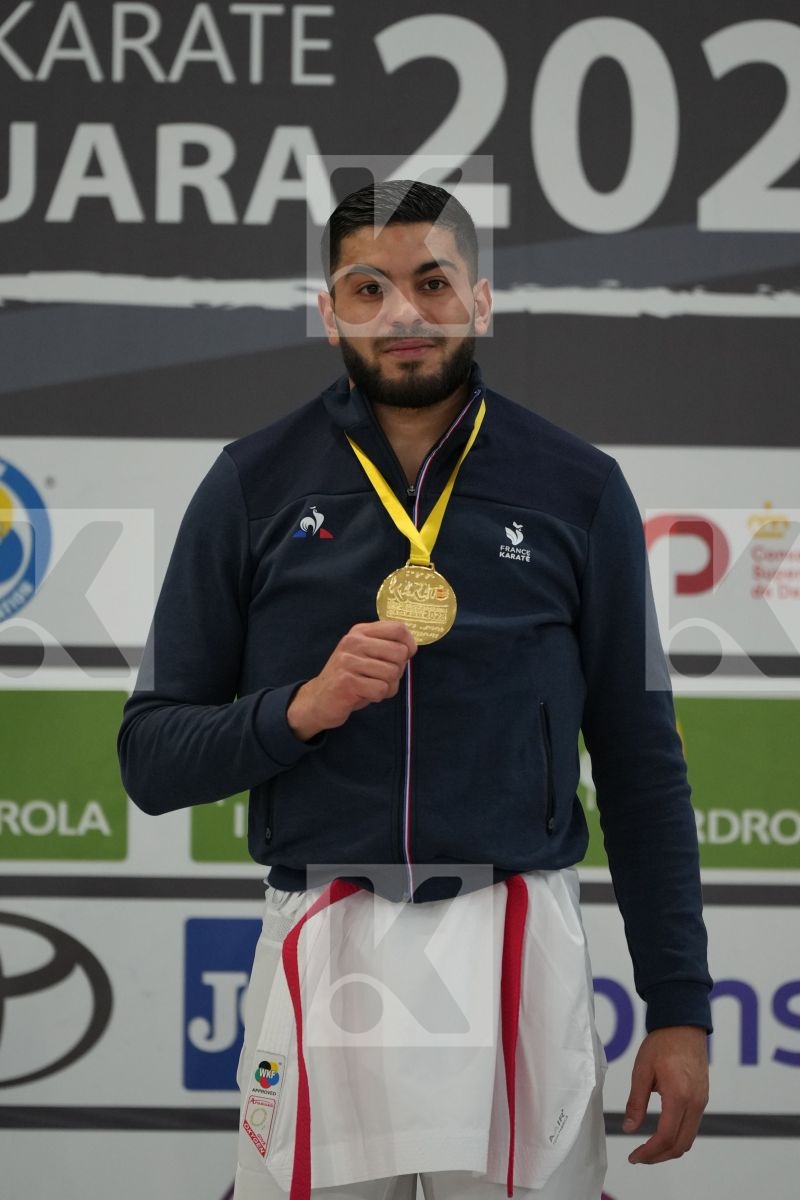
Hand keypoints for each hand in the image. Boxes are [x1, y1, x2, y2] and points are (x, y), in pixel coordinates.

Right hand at [287, 620, 416, 740]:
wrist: (319, 699)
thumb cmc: (351, 678)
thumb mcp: (366, 654)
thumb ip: (386, 647)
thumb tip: (410, 649)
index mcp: (360, 631)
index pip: (398, 628)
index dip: (409, 645)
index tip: (404, 657)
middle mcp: (353, 642)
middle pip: (399, 653)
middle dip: (397, 671)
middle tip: (381, 677)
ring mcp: (348, 660)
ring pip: (392, 673)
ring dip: (387, 686)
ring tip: (370, 686)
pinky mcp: (346, 681)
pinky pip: (381, 689)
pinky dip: (377, 696)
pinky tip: (364, 694)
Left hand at [623, 1025, 708, 1163]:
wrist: (683, 1025)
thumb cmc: (662, 1044)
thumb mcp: (642, 1071)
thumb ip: (636, 1102)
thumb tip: (629, 1128)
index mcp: (679, 1096)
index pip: (666, 1137)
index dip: (649, 1152)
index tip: (634, 1156)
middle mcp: (695, 1103)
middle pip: (681, 1145)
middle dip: (659, 1156)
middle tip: (639, 1156)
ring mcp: (702, 1101)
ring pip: (689, 1138)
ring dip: (669, 1148)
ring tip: (648, 1148)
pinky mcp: (702, 1098)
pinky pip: (693, 1126)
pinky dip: (677, 1136)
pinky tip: (662, 1132)